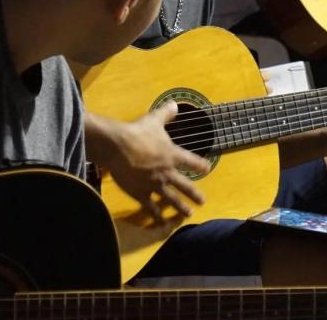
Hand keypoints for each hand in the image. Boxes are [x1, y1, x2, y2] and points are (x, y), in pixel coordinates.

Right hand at [106, 102, 209, 220]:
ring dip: (181, 207)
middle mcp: (167, 172)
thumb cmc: (138, 132)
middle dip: (195, 193)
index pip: (191, 161)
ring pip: (171, 199)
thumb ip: (166, 113)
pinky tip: (161, 223)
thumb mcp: (154, 120)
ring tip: (189, 214)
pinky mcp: (141, 193)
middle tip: (203, 201)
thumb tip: (175, 104)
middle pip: (185, 185)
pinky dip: (156, 215)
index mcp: (172, 155)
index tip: (207, 169)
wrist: (119, 147)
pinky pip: (151, 207)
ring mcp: (155, 185)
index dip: (200, 165)